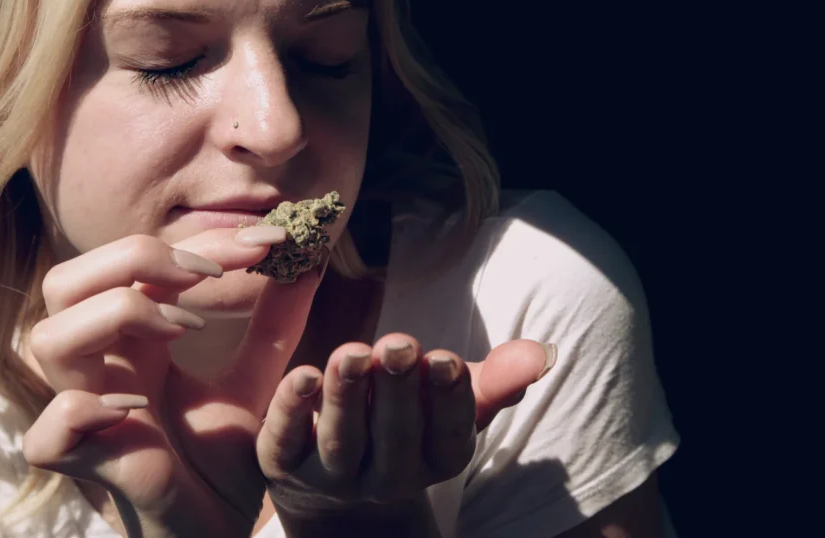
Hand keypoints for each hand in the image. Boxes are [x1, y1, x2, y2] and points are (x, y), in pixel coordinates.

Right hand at [21, 228, 325, 536]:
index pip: (141, 265)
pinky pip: (51, 428)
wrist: (219, 531)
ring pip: (46, 337)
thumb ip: (277, 324)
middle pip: (66, 280)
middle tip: (205, 274)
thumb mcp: (258, 381)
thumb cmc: (223, 461)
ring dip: (116, 316)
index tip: (271, 241)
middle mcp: (102, 368)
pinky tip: (143, 410)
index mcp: (134, 342)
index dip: (201, 240)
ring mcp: (84, 414)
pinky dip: (88, 408)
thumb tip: (310, 261)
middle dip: (134, 258)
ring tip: (184, 330)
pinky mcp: (82, 467)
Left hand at [256, 333, 556, 519]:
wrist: (336, 481)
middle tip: (399, 344)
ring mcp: (331, 476)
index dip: (448, 400)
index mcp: (435, 461)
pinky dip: (292, 410)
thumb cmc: (408, 421)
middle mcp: (386, 477)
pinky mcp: (282, 464)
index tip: (446, 359)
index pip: (448, 437)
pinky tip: (302, 374)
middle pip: (396, 436)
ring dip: (347, 395)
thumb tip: (542, 354)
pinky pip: (285, 440)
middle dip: (398, 389)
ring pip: (341, 440)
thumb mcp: (454, 400)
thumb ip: (496, 379)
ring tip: (353, 352)